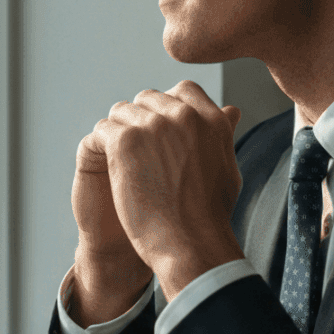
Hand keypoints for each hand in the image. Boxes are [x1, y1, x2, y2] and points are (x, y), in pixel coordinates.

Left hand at [77, 80, 243, 299]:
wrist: (190, 243)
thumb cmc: (209, 214)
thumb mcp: (227, 165)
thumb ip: (223, 132)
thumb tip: (231, 110)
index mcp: (211, 118)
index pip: (183, 90)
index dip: (167, 107)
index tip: (160, 132)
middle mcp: (184, 115)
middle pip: (148, 99)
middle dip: (141, 121)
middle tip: (137, 154)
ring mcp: (153, 125)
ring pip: (122, 111)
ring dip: (119, 133)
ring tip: (123, 164)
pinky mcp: (126, 141)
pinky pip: (103, 129)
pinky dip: (102, 146)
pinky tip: (110, 168)